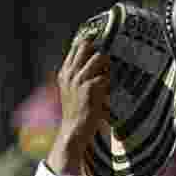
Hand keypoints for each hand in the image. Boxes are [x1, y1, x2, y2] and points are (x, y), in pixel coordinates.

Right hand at [48, 40, 109, 175]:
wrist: (73, 132)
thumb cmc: (77, 113)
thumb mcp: (73, 91)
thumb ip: (81, 76)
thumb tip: (100, 61)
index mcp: (64, 73)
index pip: (77, 46)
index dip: (91, 43)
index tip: (102, 43)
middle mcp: (69, 73)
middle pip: (87, 45)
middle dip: (99, 51)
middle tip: (107, 63)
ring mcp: (78, 80)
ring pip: (100, 57)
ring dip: (108, 66)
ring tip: (109, 79)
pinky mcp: (89, 88)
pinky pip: (106, 76)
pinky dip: (111, 83)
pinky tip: (110, 92)